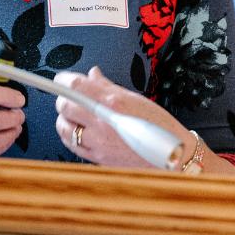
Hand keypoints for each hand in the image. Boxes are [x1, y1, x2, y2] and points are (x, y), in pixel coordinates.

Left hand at [53, 67, 234, 174]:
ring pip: (64, 128)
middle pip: (66, 106)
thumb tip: (92, 76)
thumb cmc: (159, 127)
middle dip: (63, 99)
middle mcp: (104, 123)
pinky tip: (75, 130)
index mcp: (114, 103)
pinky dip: (69, 136)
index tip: (62, 79)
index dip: (64, 81)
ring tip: (71, 114)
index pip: (77, 87)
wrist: (172, 157)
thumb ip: (108, 87)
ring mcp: (99, 143)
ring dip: (63, 118)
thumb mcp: (136, 99)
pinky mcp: (98, 158)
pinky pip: (72, 145)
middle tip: (67, 96)